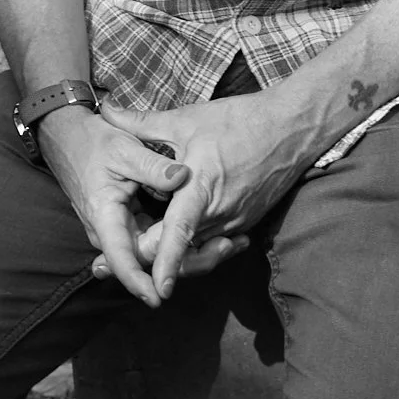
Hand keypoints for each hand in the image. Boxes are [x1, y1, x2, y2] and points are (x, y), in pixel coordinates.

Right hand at [36, 110, 242, 308]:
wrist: (71, 138)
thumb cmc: (94, 142)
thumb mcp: (123, 148)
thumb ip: (153, 167)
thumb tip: (183, 177)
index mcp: (104, 216)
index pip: (119, 258)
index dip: (138, 281)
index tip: (158, 298)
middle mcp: (111, 231)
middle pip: (145, 262)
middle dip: (185, 264)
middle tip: (226, 248)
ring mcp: (121, 230)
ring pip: (154, 254)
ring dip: (189, 252)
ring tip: (230, 243)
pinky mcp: (131, 224)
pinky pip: (155, 240)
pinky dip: (181, 240)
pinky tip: (215, 234)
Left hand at [101, 92, 305, 301]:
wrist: (293, 128)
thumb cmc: (240, 121)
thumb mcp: (186, 119)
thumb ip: (141, 123)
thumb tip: (105, 110)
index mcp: (201, 189)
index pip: (179, 235)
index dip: (167, 264)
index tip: (156, 288)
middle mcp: (220, 213)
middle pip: (183, 252)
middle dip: (155, 260)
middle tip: (120, 261)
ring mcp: (236, 221)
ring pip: (199, 250)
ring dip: (176, 253)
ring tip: (149, 253)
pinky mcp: (246, 222)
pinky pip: (215, 241)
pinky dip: (196, 243)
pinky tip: (183, 237)